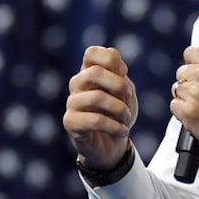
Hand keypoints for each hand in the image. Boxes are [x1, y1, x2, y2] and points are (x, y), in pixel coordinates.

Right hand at [63, 46, 137, 169]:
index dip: (110, 60)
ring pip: (97, 97)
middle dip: (119, 85)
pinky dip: (115, 126)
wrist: (112, 145)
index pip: (91, 53)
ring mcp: (72, 103)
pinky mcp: (70, 122)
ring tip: (126, 118)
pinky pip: (95, 120)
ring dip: (120, 109)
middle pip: (94, 72)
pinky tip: (123, 132)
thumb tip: (115, 58)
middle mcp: (77, 84)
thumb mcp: (125, 92)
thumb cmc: (118, 114)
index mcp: (89, 72)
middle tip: (128, 98)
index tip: (124, 72)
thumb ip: (120, 74)